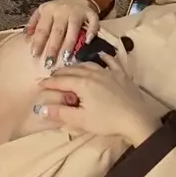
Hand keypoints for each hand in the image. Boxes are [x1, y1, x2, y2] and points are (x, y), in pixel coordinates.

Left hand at [22, 0, 97, 64]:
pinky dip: (91, 31)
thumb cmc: (56, 9)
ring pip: (73, 29)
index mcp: (49, 11)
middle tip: (49, 62)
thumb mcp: (42, 11)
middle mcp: (63, 11)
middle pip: (57, 31)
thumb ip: (33, 23)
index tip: (34, 55)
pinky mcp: (90, 13)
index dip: (38, 41)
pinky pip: (93, 22)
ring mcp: (77, 12)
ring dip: (70, 44)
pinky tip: (88, 42)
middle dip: (53, 47)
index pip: (42, 28)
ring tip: (66, 58)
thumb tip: (25, 36)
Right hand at [34, 50, 163, 145]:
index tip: (39, 84)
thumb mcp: (81, 120)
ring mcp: (109, 72)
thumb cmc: (107, 121)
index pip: (61, 81)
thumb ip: (61, 113)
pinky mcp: (122, 75)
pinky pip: (111, 62)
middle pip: (73, 70)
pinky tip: (101, 55)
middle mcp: (94, 73)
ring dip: (77, 65)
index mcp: (82, 84)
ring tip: (71, 69)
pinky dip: (104, 57)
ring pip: (89, 64)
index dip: (49, 82)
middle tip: (52, 77)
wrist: (136, 119)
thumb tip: (42, 108)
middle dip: (60, 73)